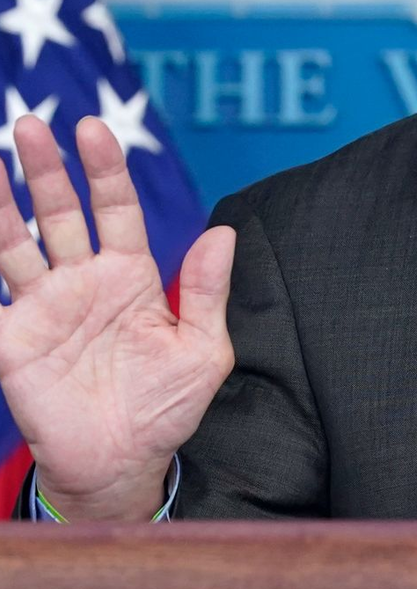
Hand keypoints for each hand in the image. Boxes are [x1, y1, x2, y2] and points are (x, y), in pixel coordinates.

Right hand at [0, 115, 234, 519]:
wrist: (124, 463)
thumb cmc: (168, 405)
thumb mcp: (202, 348)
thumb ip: (206, 291)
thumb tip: (223, 233)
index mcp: (130, 275)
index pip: (116, 209)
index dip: (105, 170)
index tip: (92, 130)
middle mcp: (83, 281)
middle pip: (61, 213)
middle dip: (47, 170)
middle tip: (30, 125)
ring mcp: (43, 309)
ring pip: (15, 244)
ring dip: (0, 205)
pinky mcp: (11, 343)